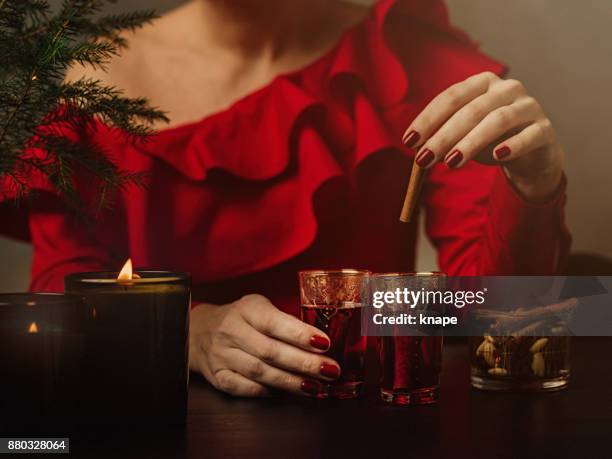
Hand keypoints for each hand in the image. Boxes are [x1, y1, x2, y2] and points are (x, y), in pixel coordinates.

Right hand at [189, 294, 339, 396]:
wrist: (199, 331)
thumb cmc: (240, 318)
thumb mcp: (259, 307)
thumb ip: (283, 320)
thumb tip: (318, 341)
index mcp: (246, 309)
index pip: (274, 322)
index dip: (300, 334)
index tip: (324, 344)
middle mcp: (231, 330)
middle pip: (270, 351)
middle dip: (303, 363)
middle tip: (329, 370)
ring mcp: (221, 354)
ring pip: (258, 371)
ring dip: (290, 381)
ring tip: (315, 386)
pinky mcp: (216, 375)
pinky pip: (241, 387)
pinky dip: (263, 391)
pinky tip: (283, 393)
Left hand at [402, 71, 564, 201]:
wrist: (531, 155)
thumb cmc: (490, 140)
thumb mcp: (463, 137)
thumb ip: (443, 138)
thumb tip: (419, 150)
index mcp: (482, 84)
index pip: (451, 97)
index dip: (428, 119)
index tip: (408, 141)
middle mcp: (507, 89)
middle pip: (471, 110)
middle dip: (443, 136)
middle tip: (423, 159)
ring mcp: (529, 107)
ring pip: (497, 121)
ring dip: (471, 142)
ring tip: (451, 162)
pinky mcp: (545, 129)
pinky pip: (529, 136)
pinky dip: (512, 145)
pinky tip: (496, 156)